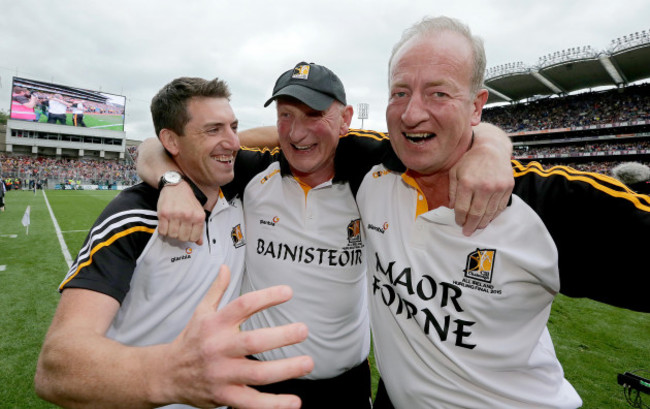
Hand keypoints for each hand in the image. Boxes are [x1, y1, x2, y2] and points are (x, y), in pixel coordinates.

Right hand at [157, 181, 204, 244]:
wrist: (176, 186)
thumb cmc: (187, 200)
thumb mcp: (198, 212)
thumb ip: (199, 228)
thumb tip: (199, 242)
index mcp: (198, 216)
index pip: (194, 238)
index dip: (189, 238)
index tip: (186, 233)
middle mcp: (188, 216)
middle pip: (182, 238)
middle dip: (179, 236)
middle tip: (178, 229)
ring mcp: (175, 215)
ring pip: (172, 235)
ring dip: (171, 233)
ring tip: (172, 225)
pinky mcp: (164, 213)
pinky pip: (162, 231)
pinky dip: (163, 230)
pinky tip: (166, 224)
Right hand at [161, 265, 312, 408]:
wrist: (166, 374)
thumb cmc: (191, 340)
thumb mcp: (200, 312)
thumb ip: (216, 290)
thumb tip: (226, 267)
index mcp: (215, 324)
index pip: (242, 306)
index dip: (266, 297)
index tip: (288, 292)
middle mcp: (219, 348)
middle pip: (253, 342)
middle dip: (281, 336)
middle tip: (303, 330)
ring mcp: (222, 374)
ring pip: (256, 374)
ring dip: (285, 369)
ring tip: (308, 362)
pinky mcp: (224, 396)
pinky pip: (251, 403)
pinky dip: (273, 405)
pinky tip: (294, 403)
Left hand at [449, 143, 513, 235]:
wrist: (492, 148)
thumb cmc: (470, 160)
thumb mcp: (455, 172)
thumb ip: (452, 190)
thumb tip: (451, 208)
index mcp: (467, 183)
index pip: (462, 208)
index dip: (459, 218)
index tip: (458, 222)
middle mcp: (483, 186)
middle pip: (476, 214)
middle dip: (470, 225)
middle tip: (467, 232)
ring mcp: (497, 187)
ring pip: (489, 213)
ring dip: (483, 222)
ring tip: (477, 227)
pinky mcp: (507, 187)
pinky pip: (500, 207)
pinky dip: (494, 215)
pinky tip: (488, 218)